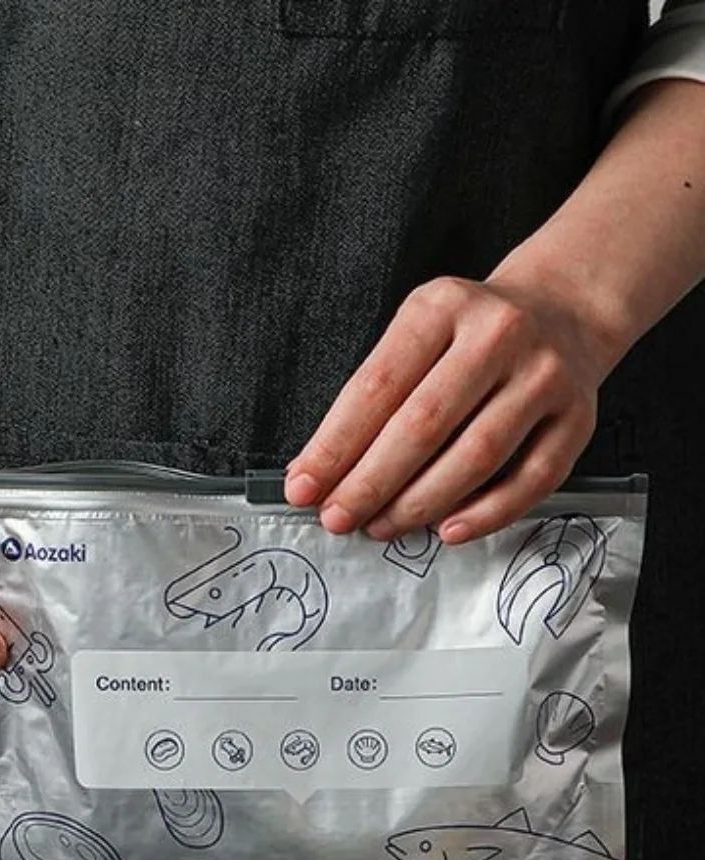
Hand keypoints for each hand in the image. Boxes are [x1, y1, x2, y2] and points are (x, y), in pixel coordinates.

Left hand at [285, 270, 624, 543]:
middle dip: (371, 482)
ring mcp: (545, 376)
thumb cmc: (467, 336)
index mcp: (442, 307)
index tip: (303, 488)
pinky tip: (448, 531)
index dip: (335, 446)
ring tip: (381, 526)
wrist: (562, 310)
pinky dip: (486, 513)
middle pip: (424, 425)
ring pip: (476, 455)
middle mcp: (499, 335)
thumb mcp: (414, 337)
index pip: (376, 386)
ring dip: (420, 503)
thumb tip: (316, 472)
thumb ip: (369, 398)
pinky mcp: (577, 418)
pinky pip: (532, 479)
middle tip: (338, 518)